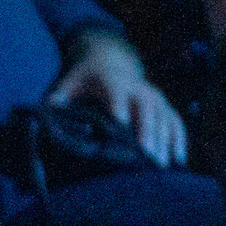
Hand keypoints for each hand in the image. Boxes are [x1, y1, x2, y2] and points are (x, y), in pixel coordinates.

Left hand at [51, 35, 186, 166]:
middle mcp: (138, 88)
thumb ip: (58, 98)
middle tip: (146, 155)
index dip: (118, 108)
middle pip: (145, 109)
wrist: (111, 60)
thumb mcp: (68, 82)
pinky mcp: (164, 106)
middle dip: (146, 131)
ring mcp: (154, 97)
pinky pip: (175, 122)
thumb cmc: (85, 78)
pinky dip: (179, 139)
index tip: (119, 126)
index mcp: (112, 81)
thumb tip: (46, 113)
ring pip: (163, 117)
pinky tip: (179, 160)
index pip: (116, 95)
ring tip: (163, 165)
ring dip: (165, 140)